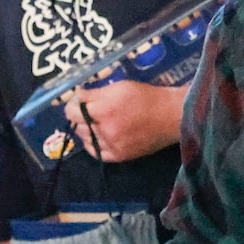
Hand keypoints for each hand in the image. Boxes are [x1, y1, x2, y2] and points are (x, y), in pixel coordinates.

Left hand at [64, 80, 185, 162]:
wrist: (171, 117)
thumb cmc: (146, 97)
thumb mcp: (121, 86)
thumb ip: (96, 92)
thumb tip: (77, 95)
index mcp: (105, 109)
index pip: (72, 110)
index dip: (73, 104)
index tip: (79, 100)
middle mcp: (105, 129)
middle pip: (77, 124)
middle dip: (80, 115)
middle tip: (89, 110)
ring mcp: (111, 145)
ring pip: (84, 138)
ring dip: (86, 129)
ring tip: (96, 122)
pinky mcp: (119, 156)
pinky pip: (95, 152)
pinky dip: (93, 144)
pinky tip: (98, 137)